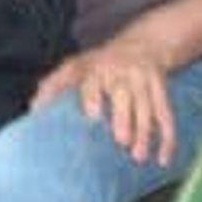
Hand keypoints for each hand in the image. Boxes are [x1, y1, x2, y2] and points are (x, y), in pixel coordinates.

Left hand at [33, 36, 178, 165]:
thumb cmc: (101, 63)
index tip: (92, 116)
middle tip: (121, 141)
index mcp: (98, 67)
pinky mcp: (161, 90)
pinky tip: (163, 159)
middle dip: (125, 118)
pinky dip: (167, 139)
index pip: (94, 81)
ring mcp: (144, 80)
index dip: (93, 96)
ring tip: (138, 157)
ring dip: (145, 134)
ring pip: (147, 108)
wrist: (145, 42)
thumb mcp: (77, 66)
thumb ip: (55, 85)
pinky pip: (167, 115)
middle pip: (125, 95)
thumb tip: (33, 109)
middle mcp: (122, 71)